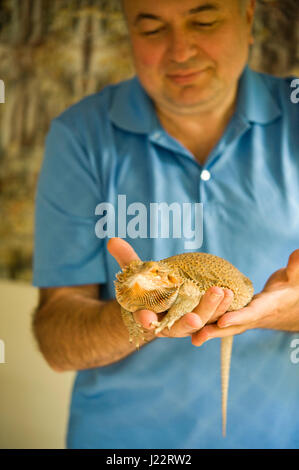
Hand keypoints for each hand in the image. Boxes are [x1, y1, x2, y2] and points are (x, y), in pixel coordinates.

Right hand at [107, 238, 233, 337]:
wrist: (165, 296)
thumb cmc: (147, 285)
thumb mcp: (137, 272)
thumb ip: (127, 259)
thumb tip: (112, 240)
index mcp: (149, 316)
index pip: (145, 319)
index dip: (145, 319)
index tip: (146, 319)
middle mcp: (170, 324)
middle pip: (179, 325)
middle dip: (188, 321)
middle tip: (195, 317)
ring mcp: (189, 322)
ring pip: (201, 320)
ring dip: (211, 310)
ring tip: (221, 294)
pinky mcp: (205, 317)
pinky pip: (216, 315)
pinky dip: (223, 307)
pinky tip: (230, 293)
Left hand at [191, 249, 298, 345]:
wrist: (291, 304)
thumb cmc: (293, 288)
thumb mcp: (295, 276)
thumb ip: (295, 267)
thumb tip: (297, 252)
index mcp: (269, 306)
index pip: (253, 313)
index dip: (239, 317)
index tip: (223, 320)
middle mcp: (256, 316)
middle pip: (235, 326)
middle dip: (217, 331)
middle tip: (199, 335)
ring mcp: (247, 319)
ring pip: (227, 327)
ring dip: (210, 333)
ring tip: (192, 339)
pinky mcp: (239, 317)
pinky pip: (223, 323)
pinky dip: (209, 327)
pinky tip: (193, 330)